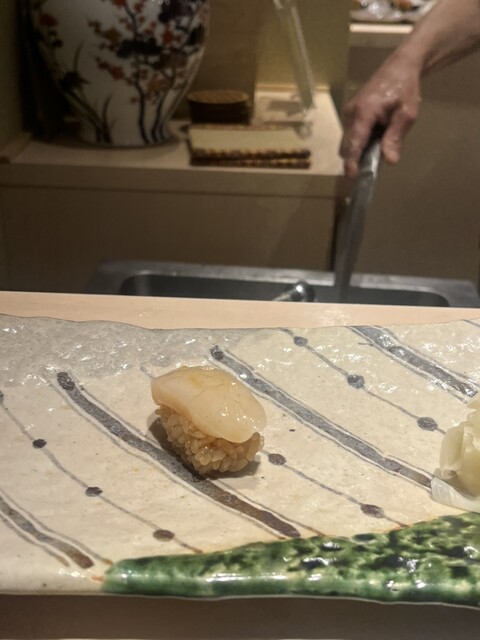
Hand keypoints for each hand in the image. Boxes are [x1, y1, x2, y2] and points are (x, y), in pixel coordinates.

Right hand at [340, 54, 421, 177]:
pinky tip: (374, 139)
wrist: (400, 66)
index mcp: (364, 112)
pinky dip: (359, 142)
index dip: (352, 162)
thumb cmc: (405, 88)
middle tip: (371, 169)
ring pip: (347, 141)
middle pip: (346, 146)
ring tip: (377, 149)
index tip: (352, 177)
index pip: (354, 143)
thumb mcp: (407, 114)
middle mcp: (351, 113)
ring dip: (358, 150)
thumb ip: (395, 137)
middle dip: (354, 159)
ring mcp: (348, 113)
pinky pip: (350, 134)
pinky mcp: (350, 113)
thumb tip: (389, 160)